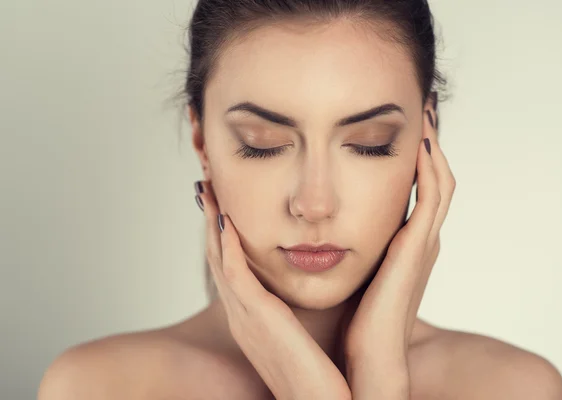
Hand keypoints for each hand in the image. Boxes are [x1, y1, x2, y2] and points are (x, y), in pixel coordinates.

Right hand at [195, 181, 351, 399]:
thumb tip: (308, 291)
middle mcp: (242, 314)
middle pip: (218, 256)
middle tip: (207, 186)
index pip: (232, 265)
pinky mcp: (257, 318)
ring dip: (213, 223)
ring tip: (208, 190)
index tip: (225, 202)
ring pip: (220, 258)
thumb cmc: (318, 376)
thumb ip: (297, 314)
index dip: (224, 233)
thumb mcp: (302, 337)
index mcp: (252, 317)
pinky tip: (225, 219)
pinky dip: (227, 245)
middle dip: (211, 220)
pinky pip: (235, 273)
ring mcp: (245, 316)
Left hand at [343, 109, 455, 398]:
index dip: (412, 157)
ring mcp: (424, 241)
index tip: (398, 126)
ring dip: (434, 145)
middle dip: (429, 143)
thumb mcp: (353, 271)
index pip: (414, 190)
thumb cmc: (355, 318)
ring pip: (439, 180)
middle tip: (423, 107)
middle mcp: (419, 238)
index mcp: (403, 244)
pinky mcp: (419, 246)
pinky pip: (434, 195)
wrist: (369, 357)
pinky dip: (432, 166)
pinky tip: (422, 140)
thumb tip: (315, 227)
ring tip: (427, 110)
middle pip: (432, 178)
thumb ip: (345, 247)